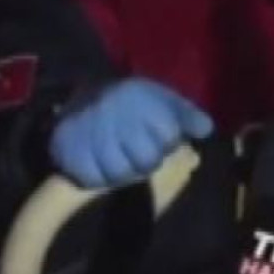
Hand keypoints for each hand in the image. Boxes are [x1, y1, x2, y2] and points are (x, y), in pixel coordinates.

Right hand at [50, 78, 212, 187]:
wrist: (85, 94)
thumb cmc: (135, 102)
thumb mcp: (165, 100)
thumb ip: (188, 116)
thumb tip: (206, 130)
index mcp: (141, 98)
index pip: (168, 136)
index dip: (169, 143)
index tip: (162, 139)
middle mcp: (113, 113)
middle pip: (145, 161)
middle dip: (148, 162)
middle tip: (141, 156)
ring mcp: (88, 132)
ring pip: (120, 173)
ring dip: (125, 174)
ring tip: (123, 162)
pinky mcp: (66, 149)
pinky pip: (92, 179)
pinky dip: (99, 179)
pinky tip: (103, 168)